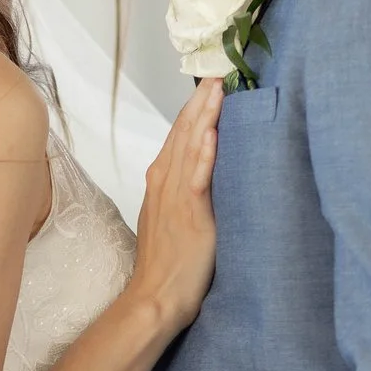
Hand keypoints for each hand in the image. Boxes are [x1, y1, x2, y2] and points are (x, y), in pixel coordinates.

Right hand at [125, 79, 220, 332]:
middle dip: (198, 103)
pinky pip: (196, 178)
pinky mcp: (188, 214)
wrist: (155, 298)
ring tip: (215, 88)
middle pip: (181, 134)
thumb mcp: (170, 220)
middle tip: (215, 72)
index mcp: (160, 183)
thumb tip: (198, 176)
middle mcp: (164, 184)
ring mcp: (174, 197)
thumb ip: (181, 194)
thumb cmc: (165, 266)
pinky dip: (203, 154)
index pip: (178, 137)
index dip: (192, 110)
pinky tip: (211, 133)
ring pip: (188, 148)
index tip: (208, 84)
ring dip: (202, 116)